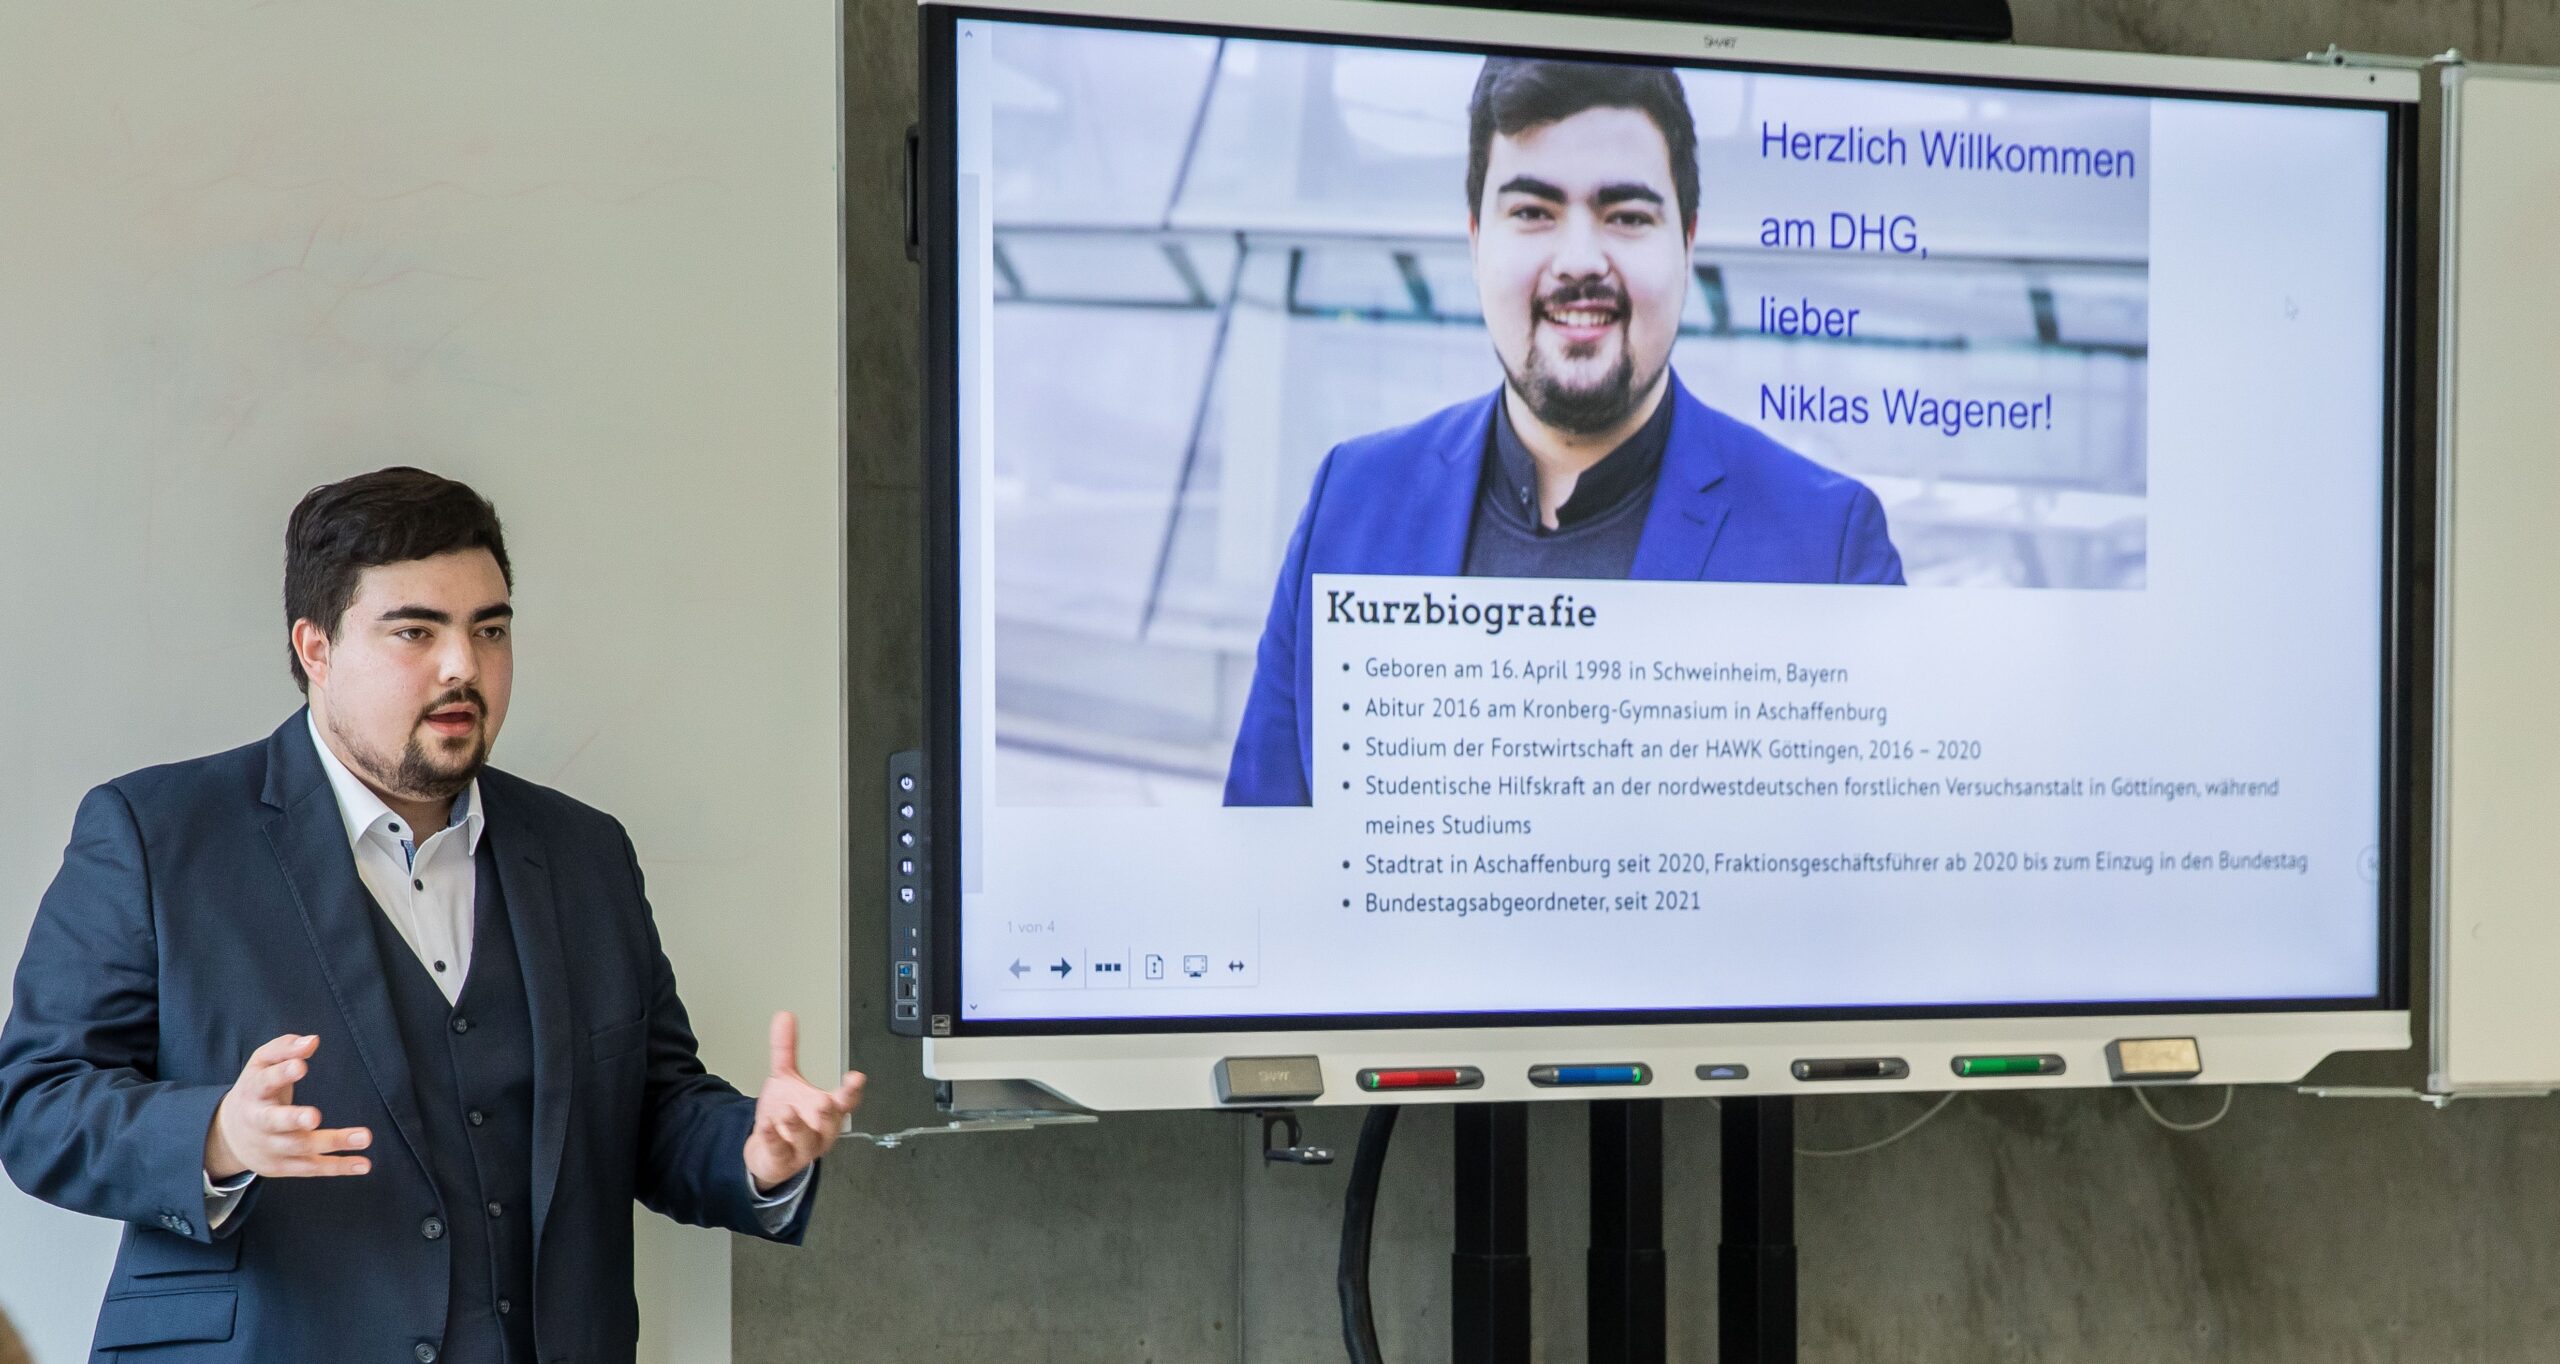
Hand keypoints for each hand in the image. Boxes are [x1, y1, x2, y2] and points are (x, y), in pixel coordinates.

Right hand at [204, 1034, 372, 1180]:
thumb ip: (285, 1049)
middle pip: (275, 1123)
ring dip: (333, 1142)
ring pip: (300, 1147)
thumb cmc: (257, 1089)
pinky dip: (338, 1166)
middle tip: (314, 1117)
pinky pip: (312, 1168)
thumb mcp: (262, 1064)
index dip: (282, 1074)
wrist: (229, 1136)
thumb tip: (312, 1041)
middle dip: (293, 1119)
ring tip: (365, 1136)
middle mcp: (259, 1122)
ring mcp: (271, 1147)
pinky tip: (364, 1164)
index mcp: (253, 1092)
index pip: (265, 1082)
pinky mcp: (284, 1166)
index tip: (301, 1066)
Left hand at [743, 1011, 863, 1191]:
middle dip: (828, 1112)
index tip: (856, 1078)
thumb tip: (784, 1015)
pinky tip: (766, 1126)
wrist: (768, 1153)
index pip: (847, 1100)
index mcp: (828, 1110)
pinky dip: (773, 1138)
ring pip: (806, 1139)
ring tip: (787, 1112)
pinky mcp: (782, 1160)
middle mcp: (820, 1131)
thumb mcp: (785, 1079)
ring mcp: (802, 1148)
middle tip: (824, 1101)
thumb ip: (786, 1049)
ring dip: (797, 1126)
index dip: (853, 1090)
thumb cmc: (785, 1117)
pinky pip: (780, 1151)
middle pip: (831, 1122)